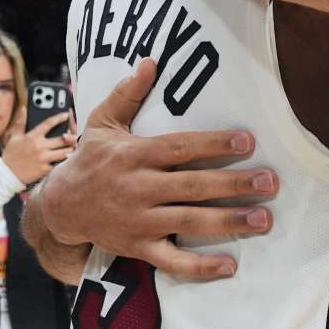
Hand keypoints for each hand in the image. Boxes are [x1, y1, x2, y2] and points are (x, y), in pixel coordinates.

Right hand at [2, 112, 75, 184]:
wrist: (7, 174)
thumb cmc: (11, 155)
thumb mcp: (14, 137)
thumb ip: (21, 123)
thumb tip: (23, 109)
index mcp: (32, 137)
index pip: (49, 123)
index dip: (59, 117)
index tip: (66, 114)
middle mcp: (39, 146)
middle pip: (62, 138)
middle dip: (70, 135)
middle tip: (72, 134)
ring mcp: (43, 158)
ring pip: (65, 151)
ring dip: (70, 148)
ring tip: (71, 146)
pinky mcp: (45, 169)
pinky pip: (59, 163)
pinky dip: (64, 159)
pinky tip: (66, 157)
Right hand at [37, 58, 278, 279]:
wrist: (60, 208)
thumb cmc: (90, 159)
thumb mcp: (102, 122)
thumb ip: (128, 94)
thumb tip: (150, 61)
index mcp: (134, 155)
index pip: (180, 148)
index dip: (213, 144)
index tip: (247, 140)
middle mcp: (139, 188)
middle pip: (192, 186)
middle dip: (233, 184)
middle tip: (269, 182)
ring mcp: (140, 221)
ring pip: (189, 222)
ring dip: (229, 221)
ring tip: (263, 218)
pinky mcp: (139, 247)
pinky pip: (172, 261)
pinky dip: (200, 267)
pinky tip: (230, 265)